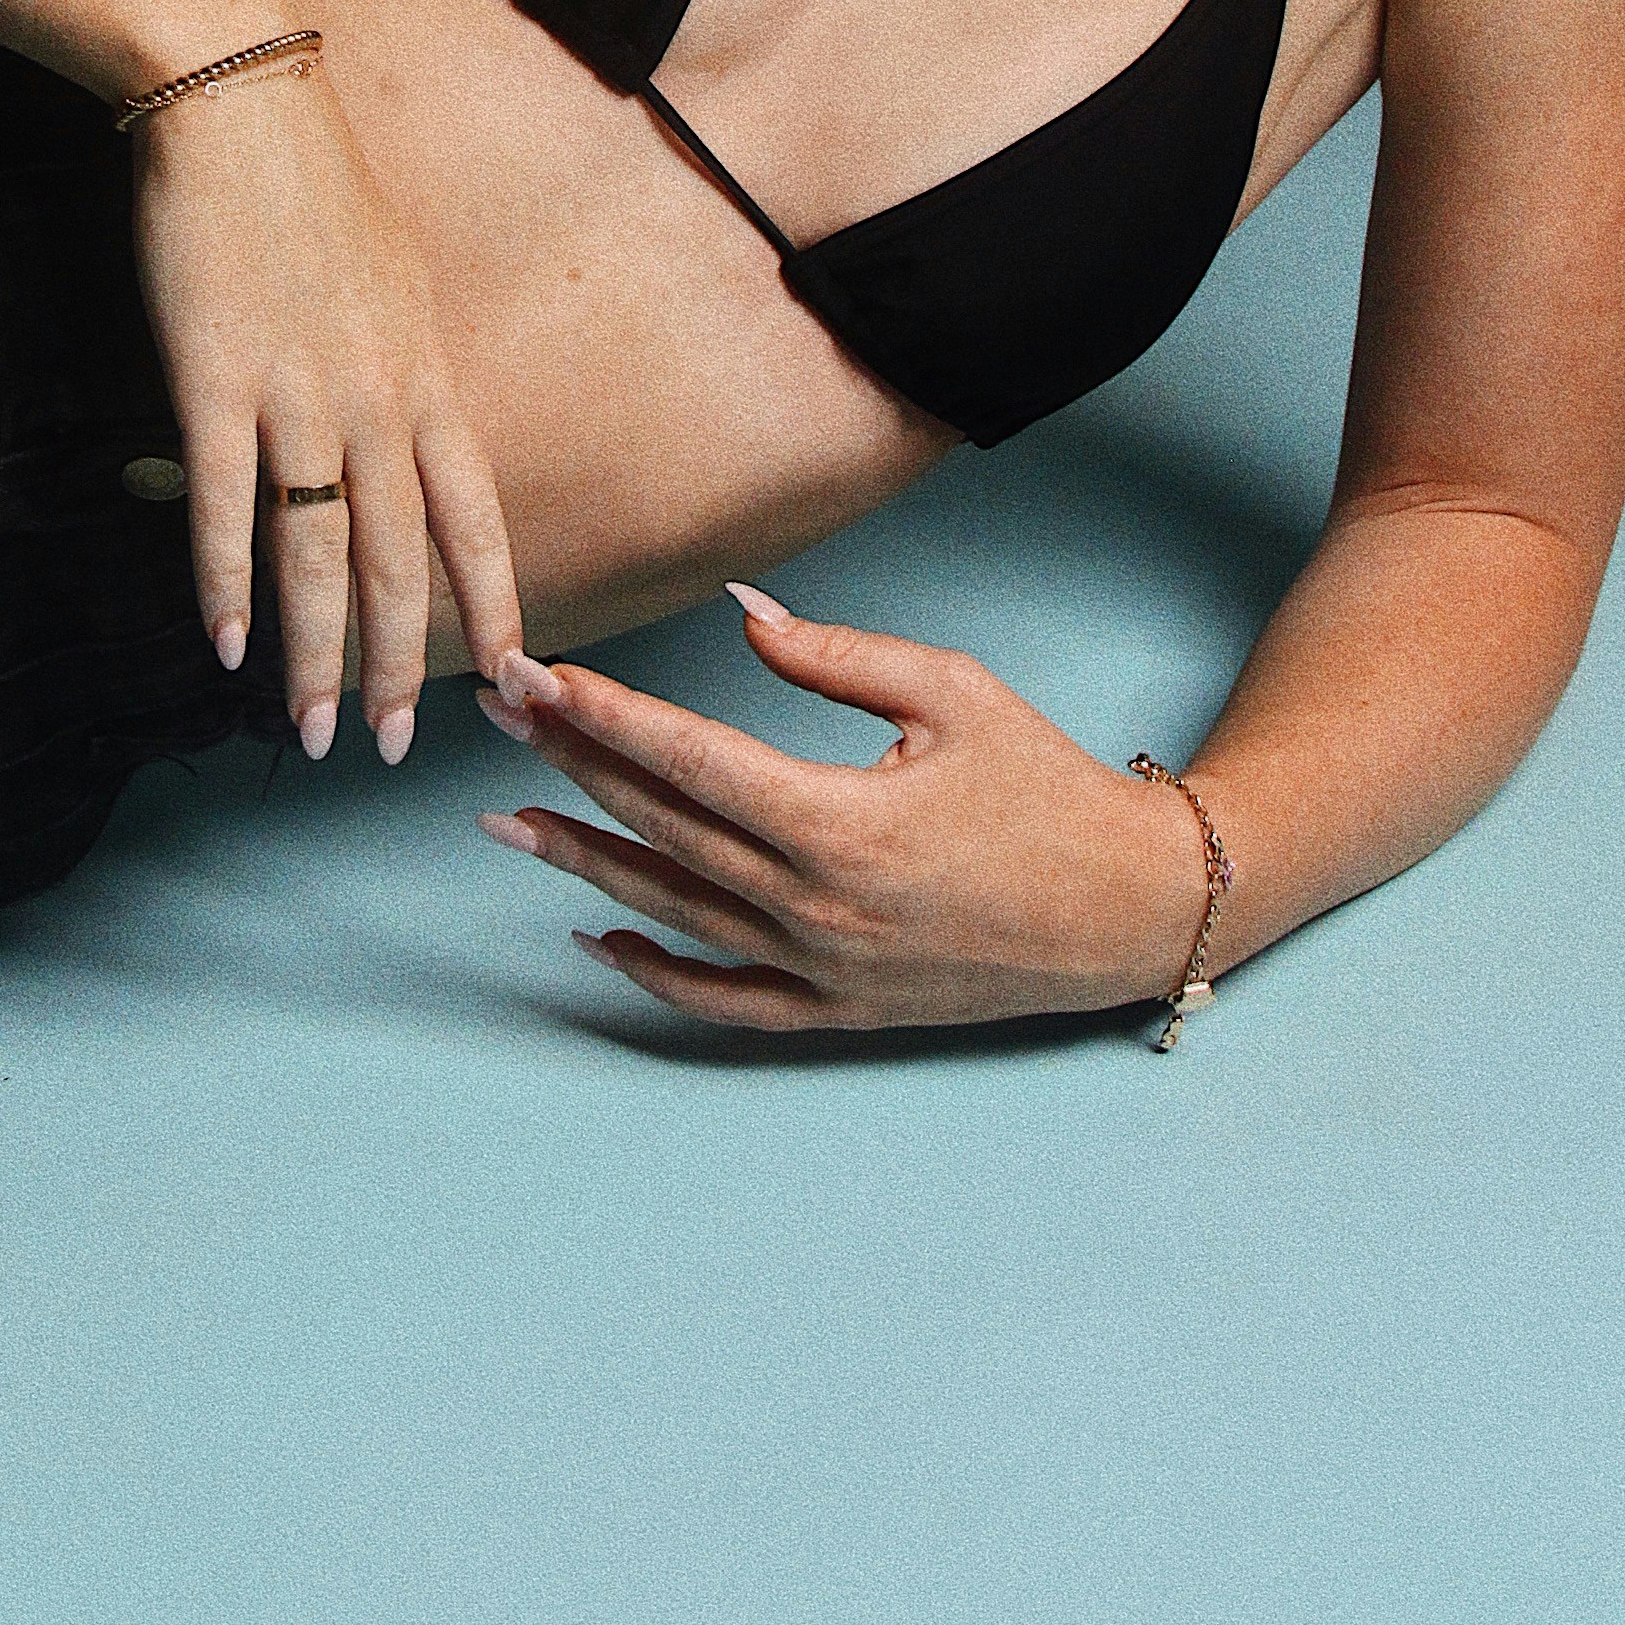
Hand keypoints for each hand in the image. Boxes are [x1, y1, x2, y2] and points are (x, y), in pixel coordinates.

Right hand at [127, 60, 522, 763]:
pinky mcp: (215, 381)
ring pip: (320, 555)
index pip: (477, 515)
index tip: (518, 679)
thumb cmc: (314, 188)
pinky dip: (224, 583)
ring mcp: (297, 394)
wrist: (237, 104)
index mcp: (427, 376)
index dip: (498, 604)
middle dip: (403, 665)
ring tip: (312, 730)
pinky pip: (228, 505)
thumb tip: (402, 435)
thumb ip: (401, 369)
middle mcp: (377, 398)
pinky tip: (224, 644)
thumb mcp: (394, 282)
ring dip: (317, 654)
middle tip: (388, 747)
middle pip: (402, 560)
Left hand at [474, 586, 1191, 1028]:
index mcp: (843, 821)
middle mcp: (817, 906)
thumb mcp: (953, 692)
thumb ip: (836, 656)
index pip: (690, 760)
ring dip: (582, 863)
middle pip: (661, 827)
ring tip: (506, 818)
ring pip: (672, 914)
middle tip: (497, 710)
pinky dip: (652, 974)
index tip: (536, 675)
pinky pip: (721, 1004)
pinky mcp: (837, 1011)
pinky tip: (595, 939)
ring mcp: (821, 970)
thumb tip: (740, 614)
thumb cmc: (1046, 787)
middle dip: (570, 762)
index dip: (604, 715)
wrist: (1126, 907)